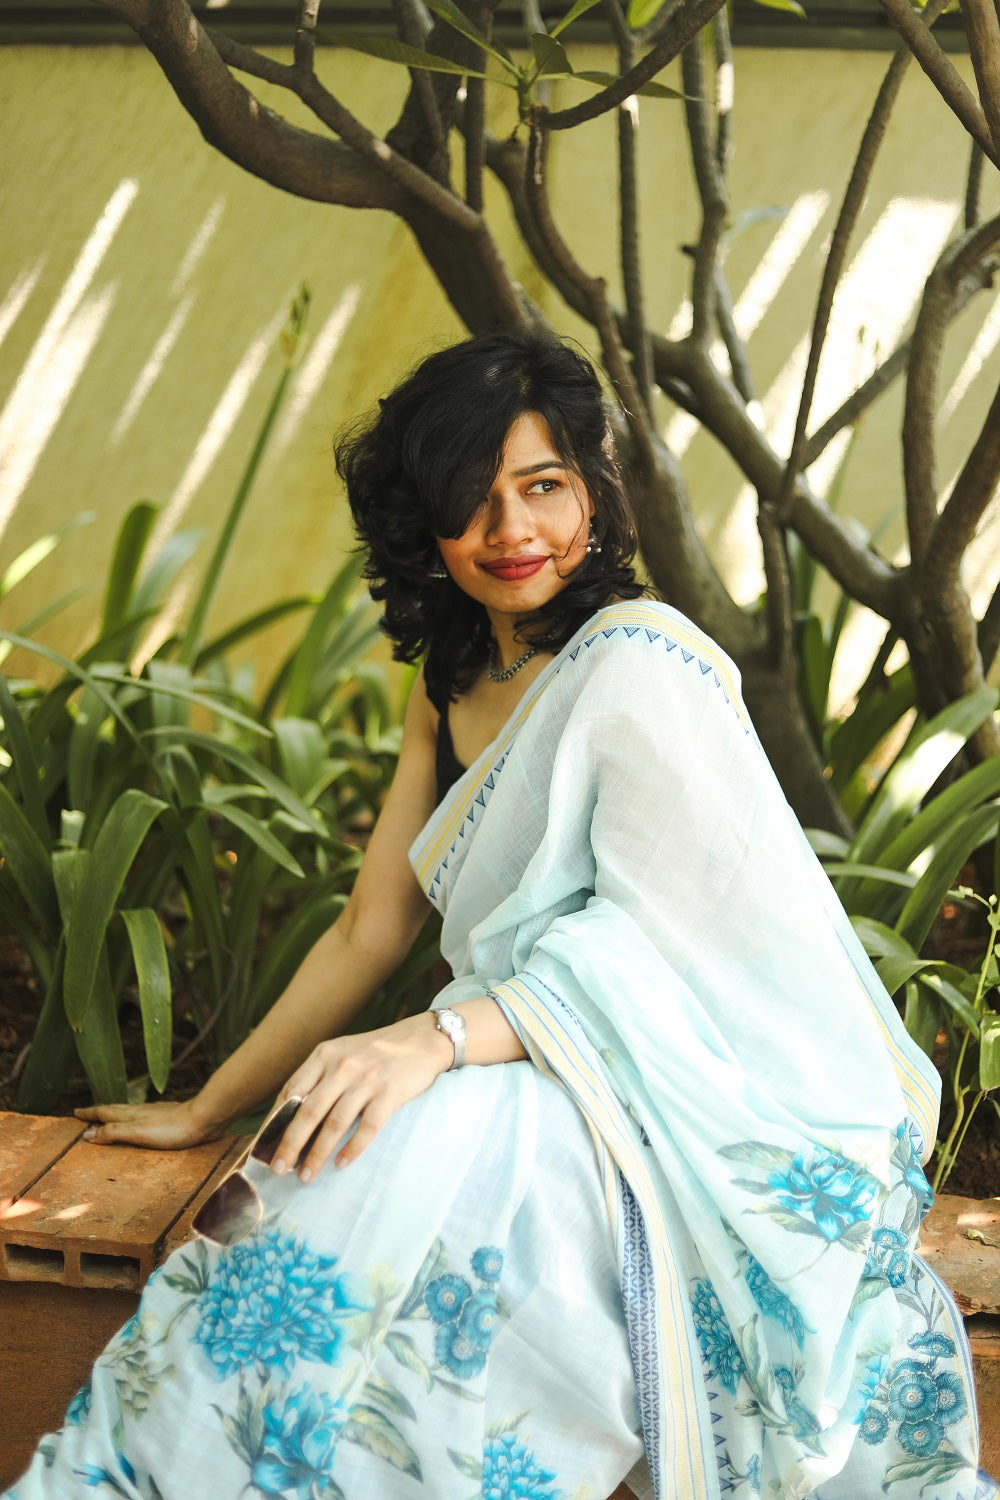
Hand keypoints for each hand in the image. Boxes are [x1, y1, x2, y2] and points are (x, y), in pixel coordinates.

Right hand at [74, 1098, 225, 1150]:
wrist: (204, 1118)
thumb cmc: (172, 1128)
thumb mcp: (137, 1132)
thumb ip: (114, 1132)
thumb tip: (88, 1134)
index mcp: (131, 1115)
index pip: (105, 1113)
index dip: (90, 1113)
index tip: (76, 1112)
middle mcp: (141, 1112)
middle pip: (115, 1110)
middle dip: (99, 1113)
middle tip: (85, 1114)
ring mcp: (155, 1114)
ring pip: (129, 1113)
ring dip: (115, 1116)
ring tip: (108, 1119)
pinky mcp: (168, 1119)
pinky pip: (143, 1119)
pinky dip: (133, 1121)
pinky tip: (140, 1124)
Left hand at [270, 1011, 453, 1180]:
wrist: (422, 1040)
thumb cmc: (377, 1052)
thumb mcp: (342, 1054)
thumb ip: (319, 1078)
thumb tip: (290, 1118)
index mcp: (325, 1055)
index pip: (291, 1092)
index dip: (275, 1122)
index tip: (263, 1146)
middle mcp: (342, 1066)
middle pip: (307, 1112)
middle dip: (289, 1145)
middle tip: (278, 1169)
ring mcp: (367, 1080)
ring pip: (334, 1125)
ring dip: (317, 1155)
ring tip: (306, 1176)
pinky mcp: (389, 1094)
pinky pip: (367, 1128)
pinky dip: (352, 1149)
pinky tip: (341, 1164)